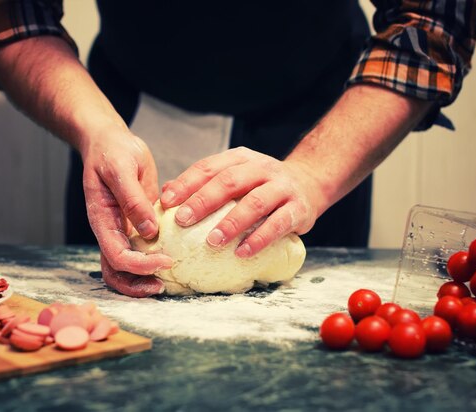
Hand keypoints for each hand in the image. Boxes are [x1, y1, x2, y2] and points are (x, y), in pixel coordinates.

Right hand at [80, 130, 171, 296]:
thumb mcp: (121, 169)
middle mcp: (111, 231)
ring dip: (144, 279)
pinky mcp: (137, 225)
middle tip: (164, 285)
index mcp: (102, 220)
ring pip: (127, 268)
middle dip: (137, 284)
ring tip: (168, 282)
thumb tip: (149, 232)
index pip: (117, 256)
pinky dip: (153, 260)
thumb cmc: (112, 151)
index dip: (140, 266)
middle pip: (117, 272)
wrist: (111, 142)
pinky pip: (142, 251)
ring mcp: (123, 230)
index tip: (166, 261)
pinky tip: (175, 258)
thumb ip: (133, 200)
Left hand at [159, 147, 320, 257]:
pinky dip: (259, 239)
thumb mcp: (235, 176)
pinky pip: (278, 224)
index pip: (209, 167)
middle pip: (229, 181)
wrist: (310, 182)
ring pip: (255, 202)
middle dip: (203, 200)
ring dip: (231, 223)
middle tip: (183, 220)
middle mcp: (261, 168)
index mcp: (240, 158)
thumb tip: (166, 193)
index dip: (186, 183)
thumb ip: (204, 183)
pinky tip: (242, 252)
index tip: (167, 201)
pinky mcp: (298, 209)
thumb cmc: (262, 185)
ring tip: (212, 241)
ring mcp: (281, 187)